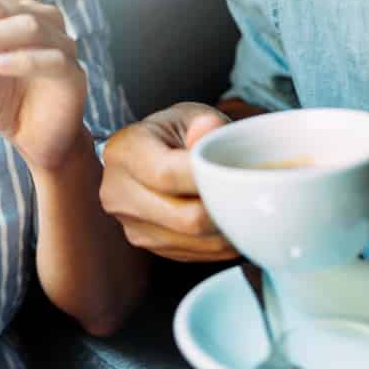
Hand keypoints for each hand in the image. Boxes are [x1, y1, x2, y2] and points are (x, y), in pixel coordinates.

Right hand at [98, 102, 236, 261]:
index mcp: (124, 151)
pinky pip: (195, 253)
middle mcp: (118, 192)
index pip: (166, 175)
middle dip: (224, 209)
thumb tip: (211, 128)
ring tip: (244, 207)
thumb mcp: (189, 115)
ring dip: (227, 230)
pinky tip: (229, 221)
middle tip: (251, 196)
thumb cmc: (173, 132)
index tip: (238, 175)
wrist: (148, 154)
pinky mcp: (147, 245)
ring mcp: (131, 224)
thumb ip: (203, 122)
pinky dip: (220, 242)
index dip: (207, 179)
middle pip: (185, 218)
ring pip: (194, 240)